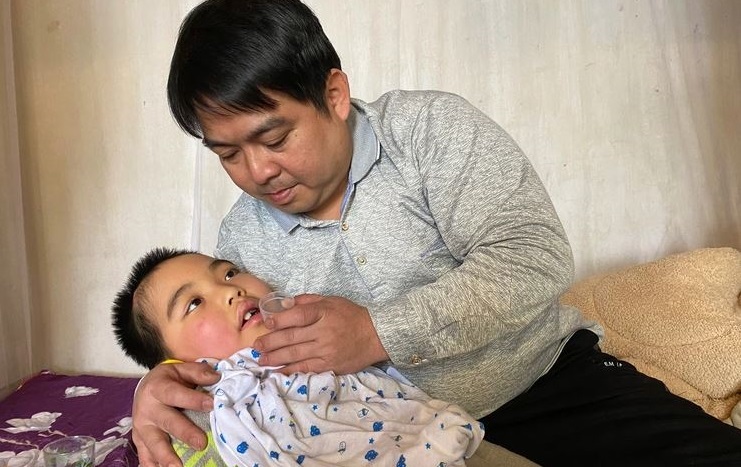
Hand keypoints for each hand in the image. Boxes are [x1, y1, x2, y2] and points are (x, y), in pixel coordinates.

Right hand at [132, 362, 219, 466]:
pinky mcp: (140, 441)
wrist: (145, 388)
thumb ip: (197, 372)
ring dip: (165, 456)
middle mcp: (147, 409)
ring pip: (154, 443)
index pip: (176, 394)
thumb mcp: (181, 369)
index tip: (212, 405)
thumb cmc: (169, 380)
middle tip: (201, 443)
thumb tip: (215, 377)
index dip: (193, 399)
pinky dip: (152, 466)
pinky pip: (145, 457)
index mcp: (158, 389)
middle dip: (184, 433)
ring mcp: (142, 428)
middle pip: (167, 421)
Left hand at [253, 294, 388, 374]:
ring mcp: (327, 350)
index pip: (298, 316)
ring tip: (261, 359)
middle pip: (292, 337)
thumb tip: (283, 304)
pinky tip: (278, 371)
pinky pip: (306, 368)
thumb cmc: (351, 316)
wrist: (376, 335)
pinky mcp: (330, 365)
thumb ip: (306, 301)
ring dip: (275, 358)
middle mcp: (324, 332)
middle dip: (271, 342)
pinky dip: (290, 370)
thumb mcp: (331, 300)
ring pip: (295, 355)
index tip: (266, 323)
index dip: (279, 320)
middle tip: (256, 346)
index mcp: (324, 313)